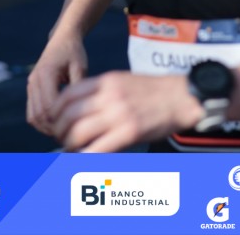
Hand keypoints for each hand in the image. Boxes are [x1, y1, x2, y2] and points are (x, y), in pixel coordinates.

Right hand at [26, 34, 88, 136]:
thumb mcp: (81, 66)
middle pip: (39, 114)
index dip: (61, 120)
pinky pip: (32, 112)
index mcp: (46, 74)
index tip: (76, 127)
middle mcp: (34, 80)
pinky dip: (42, 122)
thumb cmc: (74, 52)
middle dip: (53, 127)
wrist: (62, 39)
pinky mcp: (32, 89)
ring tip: (64, 133)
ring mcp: (31, 85)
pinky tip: (57, 126)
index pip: (49, 105)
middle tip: (71, 135)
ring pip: (33, 116)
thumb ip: (79, 86)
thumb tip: (80, 109)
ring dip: (46, 127)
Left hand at [49, 72, 203, 151]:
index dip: (56, 111)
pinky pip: (97, 149)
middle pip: (67, 116)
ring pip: (77, 133)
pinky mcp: (129, 132)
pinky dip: (85, 158)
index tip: (56, 120)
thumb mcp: (124, 81)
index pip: (67, 95)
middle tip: (62, 139)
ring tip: (73, 150)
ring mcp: (118, 115)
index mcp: (106, 82)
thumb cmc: (156, 91)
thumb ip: (102, 92)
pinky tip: (86, 160)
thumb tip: (80, 108)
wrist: (184, 97)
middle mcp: (108, 96)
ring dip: (70, 146)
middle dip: (59, 131)